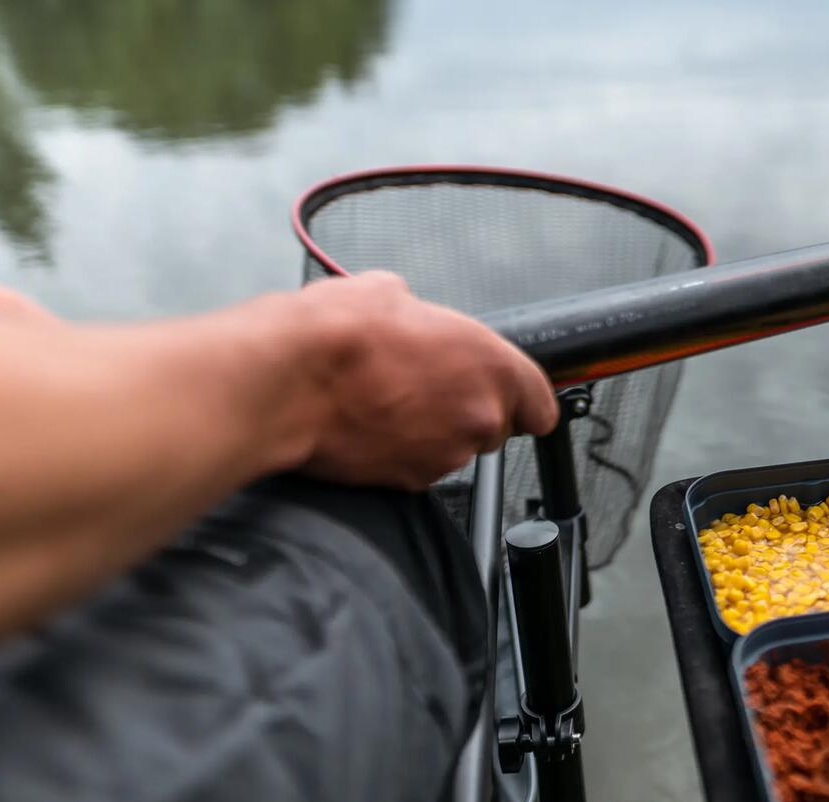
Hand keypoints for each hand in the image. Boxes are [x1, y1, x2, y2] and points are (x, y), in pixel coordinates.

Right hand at [294, 271, 556, 488]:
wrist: (287, 382)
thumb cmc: (338, 334)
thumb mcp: (390, 292)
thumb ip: (423, 315)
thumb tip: (410, 312)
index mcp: (491, 365)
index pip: (541, 405)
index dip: (524, 401)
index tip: (510, 398)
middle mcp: (479, 416)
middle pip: (495, 427)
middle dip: (465, 411)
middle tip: (423, 386)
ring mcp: (445, 455)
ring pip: (454, 447)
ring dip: (430, 431)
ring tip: (386, 401)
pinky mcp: (408, 482)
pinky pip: (417, 467)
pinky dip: (399, 452)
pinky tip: (368, 424)